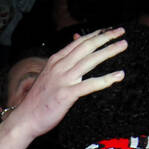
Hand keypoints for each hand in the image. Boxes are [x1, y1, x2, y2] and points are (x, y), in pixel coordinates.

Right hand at [2, 28, 126, 138]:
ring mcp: (63, 80)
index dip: (95, 35)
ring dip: (108, 51)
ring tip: (123, 45)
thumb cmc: (38, 100)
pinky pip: (89, 85)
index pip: (78, 42)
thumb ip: (62, 63)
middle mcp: (59, 66)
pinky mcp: (66, 94)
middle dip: (105, 37)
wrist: (25, 118)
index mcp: (55, 61)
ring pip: (90, 61)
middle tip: (121, 32)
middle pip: (86, 47)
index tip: (108, 30)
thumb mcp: (49, 75)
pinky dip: (105, 79)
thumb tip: (71, 54)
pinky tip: (118, 76)